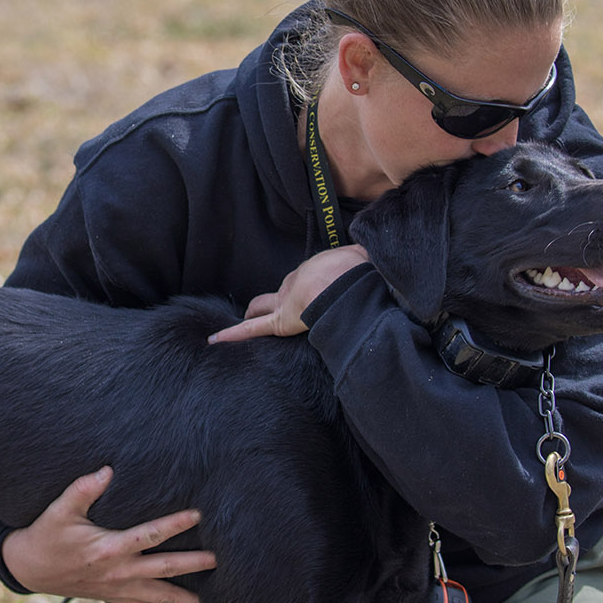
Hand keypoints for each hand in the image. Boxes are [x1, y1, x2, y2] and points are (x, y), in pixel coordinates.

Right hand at [0, 466, 217, 602]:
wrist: (30, 568)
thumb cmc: (46, 535)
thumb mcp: (60, 509)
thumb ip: (83, 489)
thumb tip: (107, 470)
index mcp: (108, 548)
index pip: (149, 534)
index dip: (174, 524)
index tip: (198, 515)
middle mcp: (118, 571)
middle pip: (162, 568)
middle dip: (191, 564)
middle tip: (217, 561)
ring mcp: (117, 588)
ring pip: (158, 595)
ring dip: (184, 599)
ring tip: (210, 602)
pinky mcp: (114, 596)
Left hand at [209, 245, 368, 342]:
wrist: (349, 281)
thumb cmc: (360, 271)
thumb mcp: (364, 264)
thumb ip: (367, 266)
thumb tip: (385, 266)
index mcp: (319, 272)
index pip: (305, 280)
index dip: (302, 287)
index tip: (307, 291)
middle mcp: (299, 285)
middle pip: (280, 292)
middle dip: (274, 298)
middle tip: (268, 305)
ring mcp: (287, 302)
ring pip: (262, 309)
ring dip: (254, 314)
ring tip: (242, 321)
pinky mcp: (280, 322)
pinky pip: (252, 328)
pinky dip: (234, 333)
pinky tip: (216, 338)